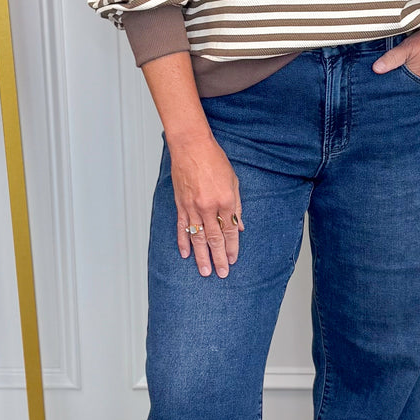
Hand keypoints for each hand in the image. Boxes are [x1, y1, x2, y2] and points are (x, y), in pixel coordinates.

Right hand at [169, 132, 243, 276]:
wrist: (191, 146)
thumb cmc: (214, 160)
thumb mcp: (233, 181)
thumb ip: (237, 206)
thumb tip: (239, 226)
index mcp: (225, 201)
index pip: (230, 231)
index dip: (232, 247)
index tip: (233, 260)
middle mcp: (209, 207)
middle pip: (215, 239)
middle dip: (218, 258)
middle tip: (221, 273)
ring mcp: (192, 207)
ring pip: (197, 237)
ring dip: (201, 256)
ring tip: (204, 271)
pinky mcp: (180, 204)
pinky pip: (182, 227)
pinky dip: (183, 241)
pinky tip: (185, 254)